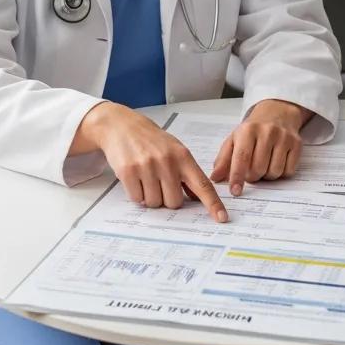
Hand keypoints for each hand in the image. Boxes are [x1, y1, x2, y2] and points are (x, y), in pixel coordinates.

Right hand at [78, 102, 227, 221]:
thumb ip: (186, 173)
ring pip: (155, 203)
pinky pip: (137, 199)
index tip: (222, 218)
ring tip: (145, 177)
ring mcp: (148, 166)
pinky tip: (135, 177)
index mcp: (183, 156)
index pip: (202, 184)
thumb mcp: (174, 150)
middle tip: (159, 182)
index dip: (213, 204)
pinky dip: (136, 194)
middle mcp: (167, 161)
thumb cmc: (151, 140)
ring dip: (150, 196)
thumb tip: (198, 198)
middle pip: (175, 202)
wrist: (122, 125)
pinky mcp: (129, 172)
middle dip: (167, 198)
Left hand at [210, 99, 311, 195]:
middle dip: (252, 176)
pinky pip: (288, 171)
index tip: (235, 191)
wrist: (277, 112)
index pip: (242, 157)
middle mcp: (267, 131)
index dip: (237, 176)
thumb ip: (223, 159)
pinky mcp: (297, 144)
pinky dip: (281, 173)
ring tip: (264, 164)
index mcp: (248, 130)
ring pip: (274, 172)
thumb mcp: (234, 139)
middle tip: (251, 170)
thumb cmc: (252, 130)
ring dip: (267, 175)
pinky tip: (276, 161)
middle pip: (258, 169)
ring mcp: (284, 137)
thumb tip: (215, 178)